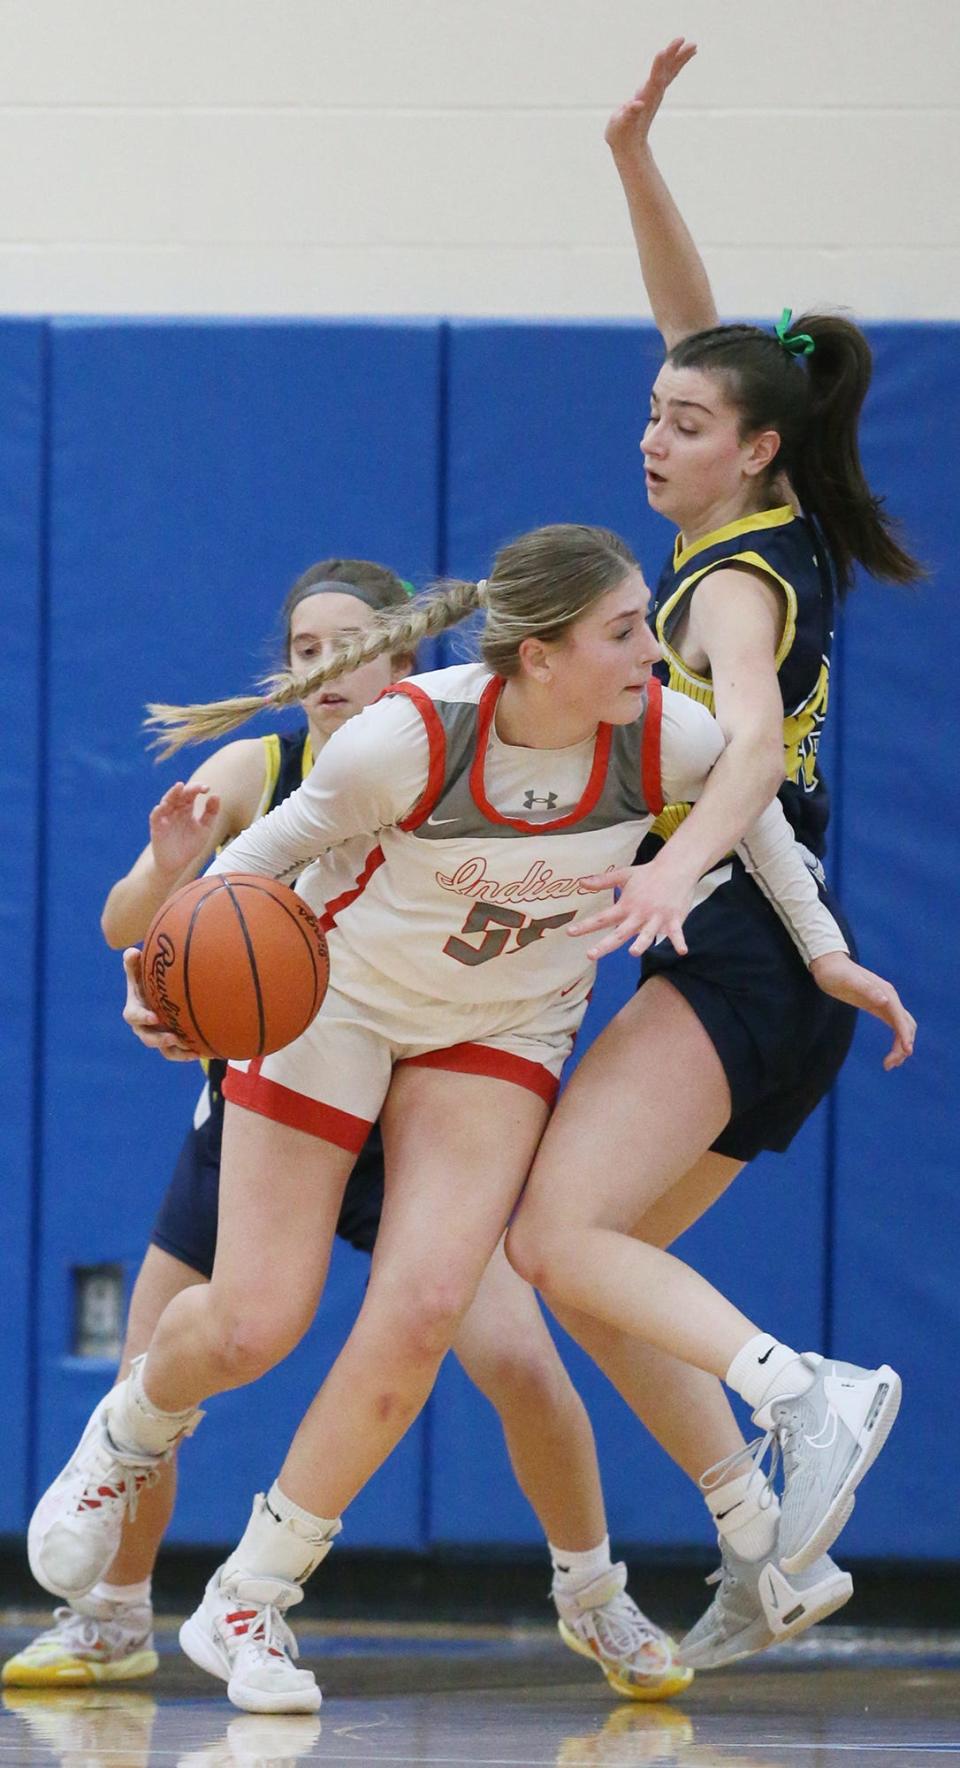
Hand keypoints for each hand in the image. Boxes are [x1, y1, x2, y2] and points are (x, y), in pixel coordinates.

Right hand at [122, 947, 198, 1060]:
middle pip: (148, 1038)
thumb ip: (133, 962)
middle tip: (174, 1037)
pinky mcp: (170, 1043)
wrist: (160, 994)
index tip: (154, 1017)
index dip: (142, 1018)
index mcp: (134, 1010)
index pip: (133, 1016)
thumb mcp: (140, 971)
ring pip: (164, 1050)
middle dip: (160, 1039)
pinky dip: (186, 1054)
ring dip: (176, 1051)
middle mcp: (144, 1027)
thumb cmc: (147, 980)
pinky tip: (200, 1051)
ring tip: (190, 1049)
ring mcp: (157, 1036)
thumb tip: (131, 952)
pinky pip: (176, 1053)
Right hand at [149, 781, 219, 877]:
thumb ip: (211, 813)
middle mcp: (175, 810)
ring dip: (172, 794)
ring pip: (166, 801)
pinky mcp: (157, 828)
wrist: (178, 864)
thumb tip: (216, 795)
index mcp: (186, 809)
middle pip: (179, 795)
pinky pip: (155, 817)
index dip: (198, 788)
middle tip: (197, 787)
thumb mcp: (205, 829)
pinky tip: (163, 806)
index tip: (207, 789)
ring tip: (179, 787)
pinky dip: (158, 811)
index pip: (191, 794)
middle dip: (187, 789)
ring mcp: (165, 818)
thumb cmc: (190, 845)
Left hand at [568, 859, 695, 959]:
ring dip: (641, 943)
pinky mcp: (674, 918)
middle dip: (605, 944)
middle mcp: (639, 914)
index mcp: (626, 905)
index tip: (570, 932)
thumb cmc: (648, 873)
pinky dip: (679, 941)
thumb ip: (602, 881)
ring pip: (647, 934)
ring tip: (633, 952)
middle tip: (590, 955)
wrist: (675, 867)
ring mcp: (657, 917)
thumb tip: (581, 882)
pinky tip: (681, 951)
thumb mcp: (623, 875)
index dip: (586, 925)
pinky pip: (676, 932)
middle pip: (620, 932)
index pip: (602, 917)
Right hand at [605, 37, 696, 164]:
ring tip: (694, 45)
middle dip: (673, 56)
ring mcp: (656, 93)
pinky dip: (676, 64)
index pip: (653, 81)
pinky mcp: (655, 93)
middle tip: (682, 40)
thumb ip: (629, 114)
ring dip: (680, 58)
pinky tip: (682, 56)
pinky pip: (669, 75)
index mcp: (645, 99)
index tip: (662, 51)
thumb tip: (637, 104)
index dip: (658, 66)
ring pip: (671, 73)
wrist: (631, 146)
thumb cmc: (621, 135)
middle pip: (666, 73)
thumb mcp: (621, 125)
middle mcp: (654, 94)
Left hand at [809, 951, 916, 1069]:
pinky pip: (894, 1025)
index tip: (906, 1052)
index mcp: (886, 992)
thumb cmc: (836, 973)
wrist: (829, 964)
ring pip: (902, 1027)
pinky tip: (891, 1053)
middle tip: (889, 1064)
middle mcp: (890, 998)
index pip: (900, 1017)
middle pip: (905, 1025)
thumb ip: (866, 989)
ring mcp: (885, 1002)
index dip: (904, 1035)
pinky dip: (897, 1040)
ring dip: (901, 1046)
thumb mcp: (848, 981)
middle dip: (902, 1045)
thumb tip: (885, 999)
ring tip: (889, 1064)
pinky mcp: (878, 1006)